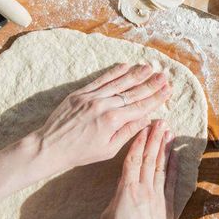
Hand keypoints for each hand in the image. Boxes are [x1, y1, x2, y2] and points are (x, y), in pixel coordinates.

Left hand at [31, 64, 170, 171]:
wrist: (50, 146)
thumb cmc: (80, 153)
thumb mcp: (109, 149)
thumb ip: (128, 132)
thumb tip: (146, 119)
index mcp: (112, 121)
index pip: (140, 106)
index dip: (156, 98)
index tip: (168, 90)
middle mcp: (103, 105)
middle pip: (132, 92)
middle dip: (150, 84)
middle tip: (164, 76)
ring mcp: (91, 97)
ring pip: (118, 82)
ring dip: (136, 74)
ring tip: (150, 67)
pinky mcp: (80, 93)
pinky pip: (101, 80)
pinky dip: (114, 72)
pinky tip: (125, 66)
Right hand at [101, 120, 176, 218]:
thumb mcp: (108, 216)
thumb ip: (116, 197)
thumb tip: (122, 189)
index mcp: (127, 189)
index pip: (133, 159)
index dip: (138, 141)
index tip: (142, 126)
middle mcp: (145, 188)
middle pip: (150, 157)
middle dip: (154, 137)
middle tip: (159, 120)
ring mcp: (159, 195)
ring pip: (161, 165)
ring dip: (164, 146)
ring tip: (168, 130)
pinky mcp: (168, 204)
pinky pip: (171, 180)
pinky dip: (174, 165)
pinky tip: (176, 153)